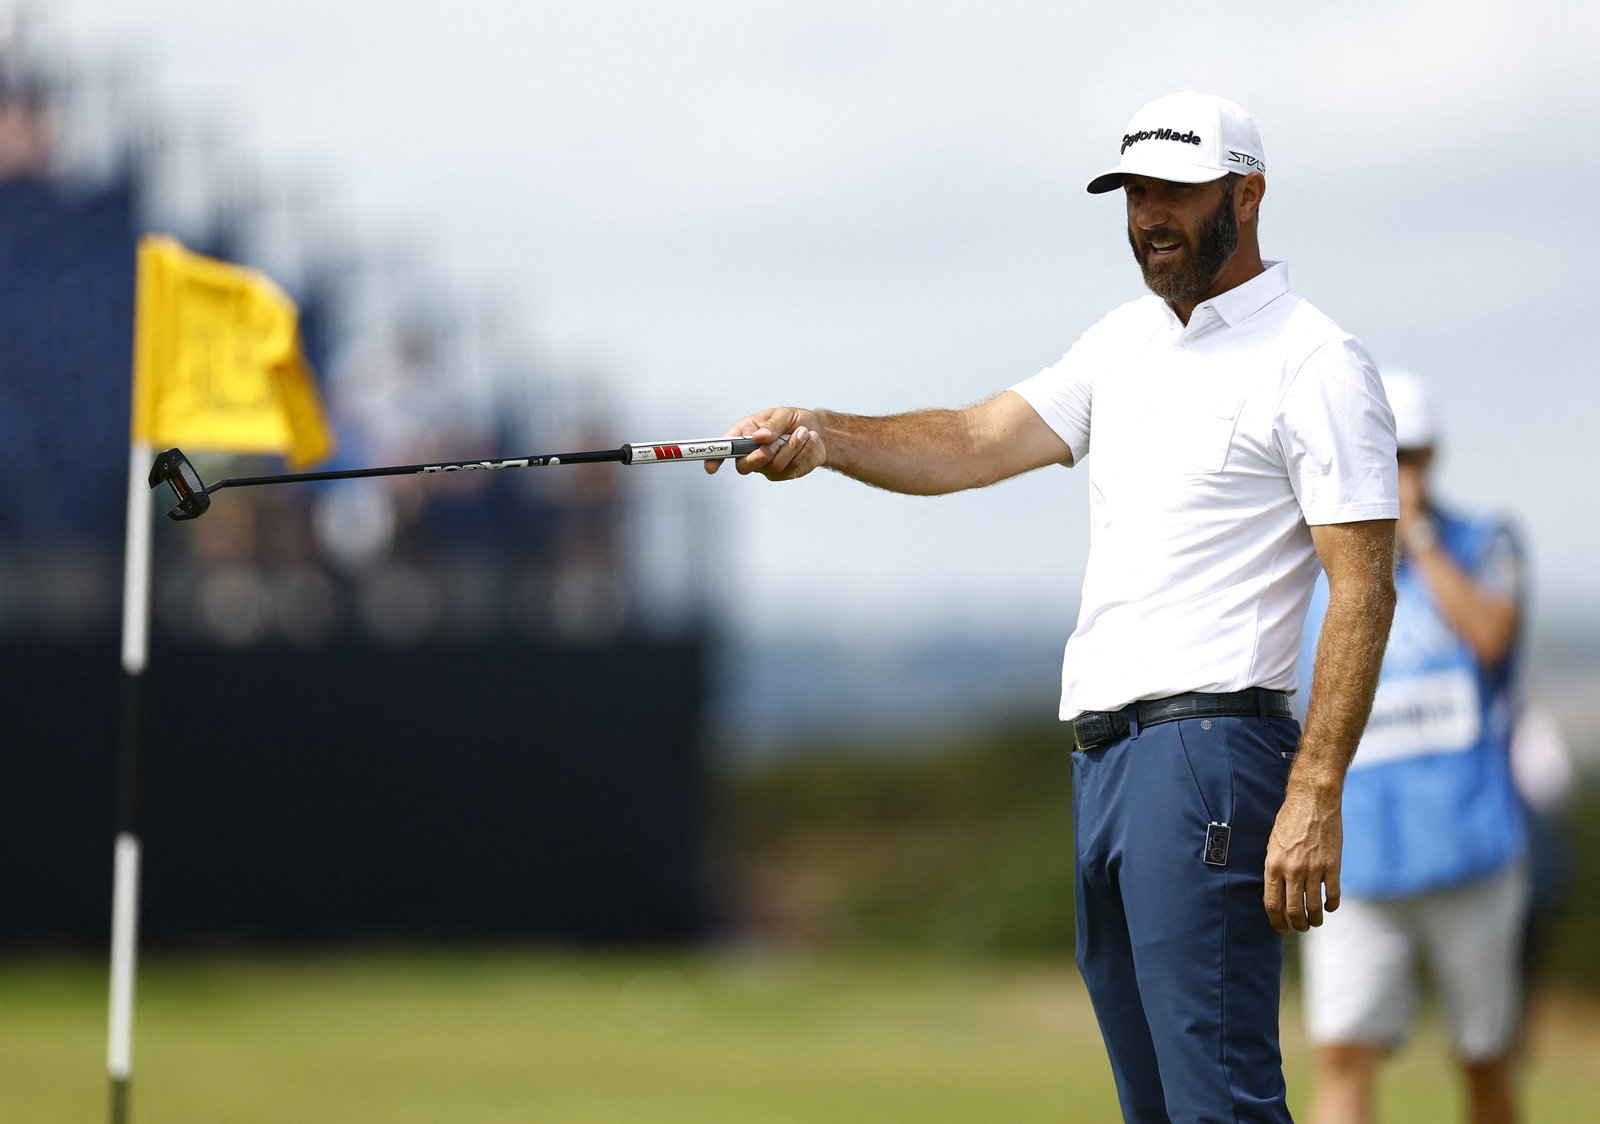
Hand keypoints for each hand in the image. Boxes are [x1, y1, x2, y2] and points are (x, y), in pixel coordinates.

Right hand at [705, 407, 824, 479]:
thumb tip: (759, 436)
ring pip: (774, 465)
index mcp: (745, 432)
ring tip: (803, 432)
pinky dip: (803, 452)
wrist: (818, 432)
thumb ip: (772, 425)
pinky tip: (808, 441)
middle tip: (776, 442)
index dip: (715, 458)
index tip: (711, 467)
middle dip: (762, 455)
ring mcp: (766, 466)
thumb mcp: (784, 414)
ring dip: (792, 447)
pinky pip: (791, 468)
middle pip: (745, 466)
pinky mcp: (783, 474)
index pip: (725, 447)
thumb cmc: (795, 420)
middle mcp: (751, 451)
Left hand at [1262, 781, 1342, 932]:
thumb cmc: (1289, 821)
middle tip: (1300, 928)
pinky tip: (1330, 907)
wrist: (1313, 801)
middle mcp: (1292, 870)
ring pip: (1314, 906)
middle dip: (1297, 924)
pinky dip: (1331, 905)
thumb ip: (1274, 868)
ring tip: (1315, 922)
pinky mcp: (1333, 865)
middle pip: (1293, 910)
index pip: (1272, 903)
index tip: (1282, 928)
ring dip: (1315, 919)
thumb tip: (1276, 892)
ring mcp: (1314, 868)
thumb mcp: (1272, 844)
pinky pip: (1333, 894)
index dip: (1277, 921)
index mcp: (1273, 865)